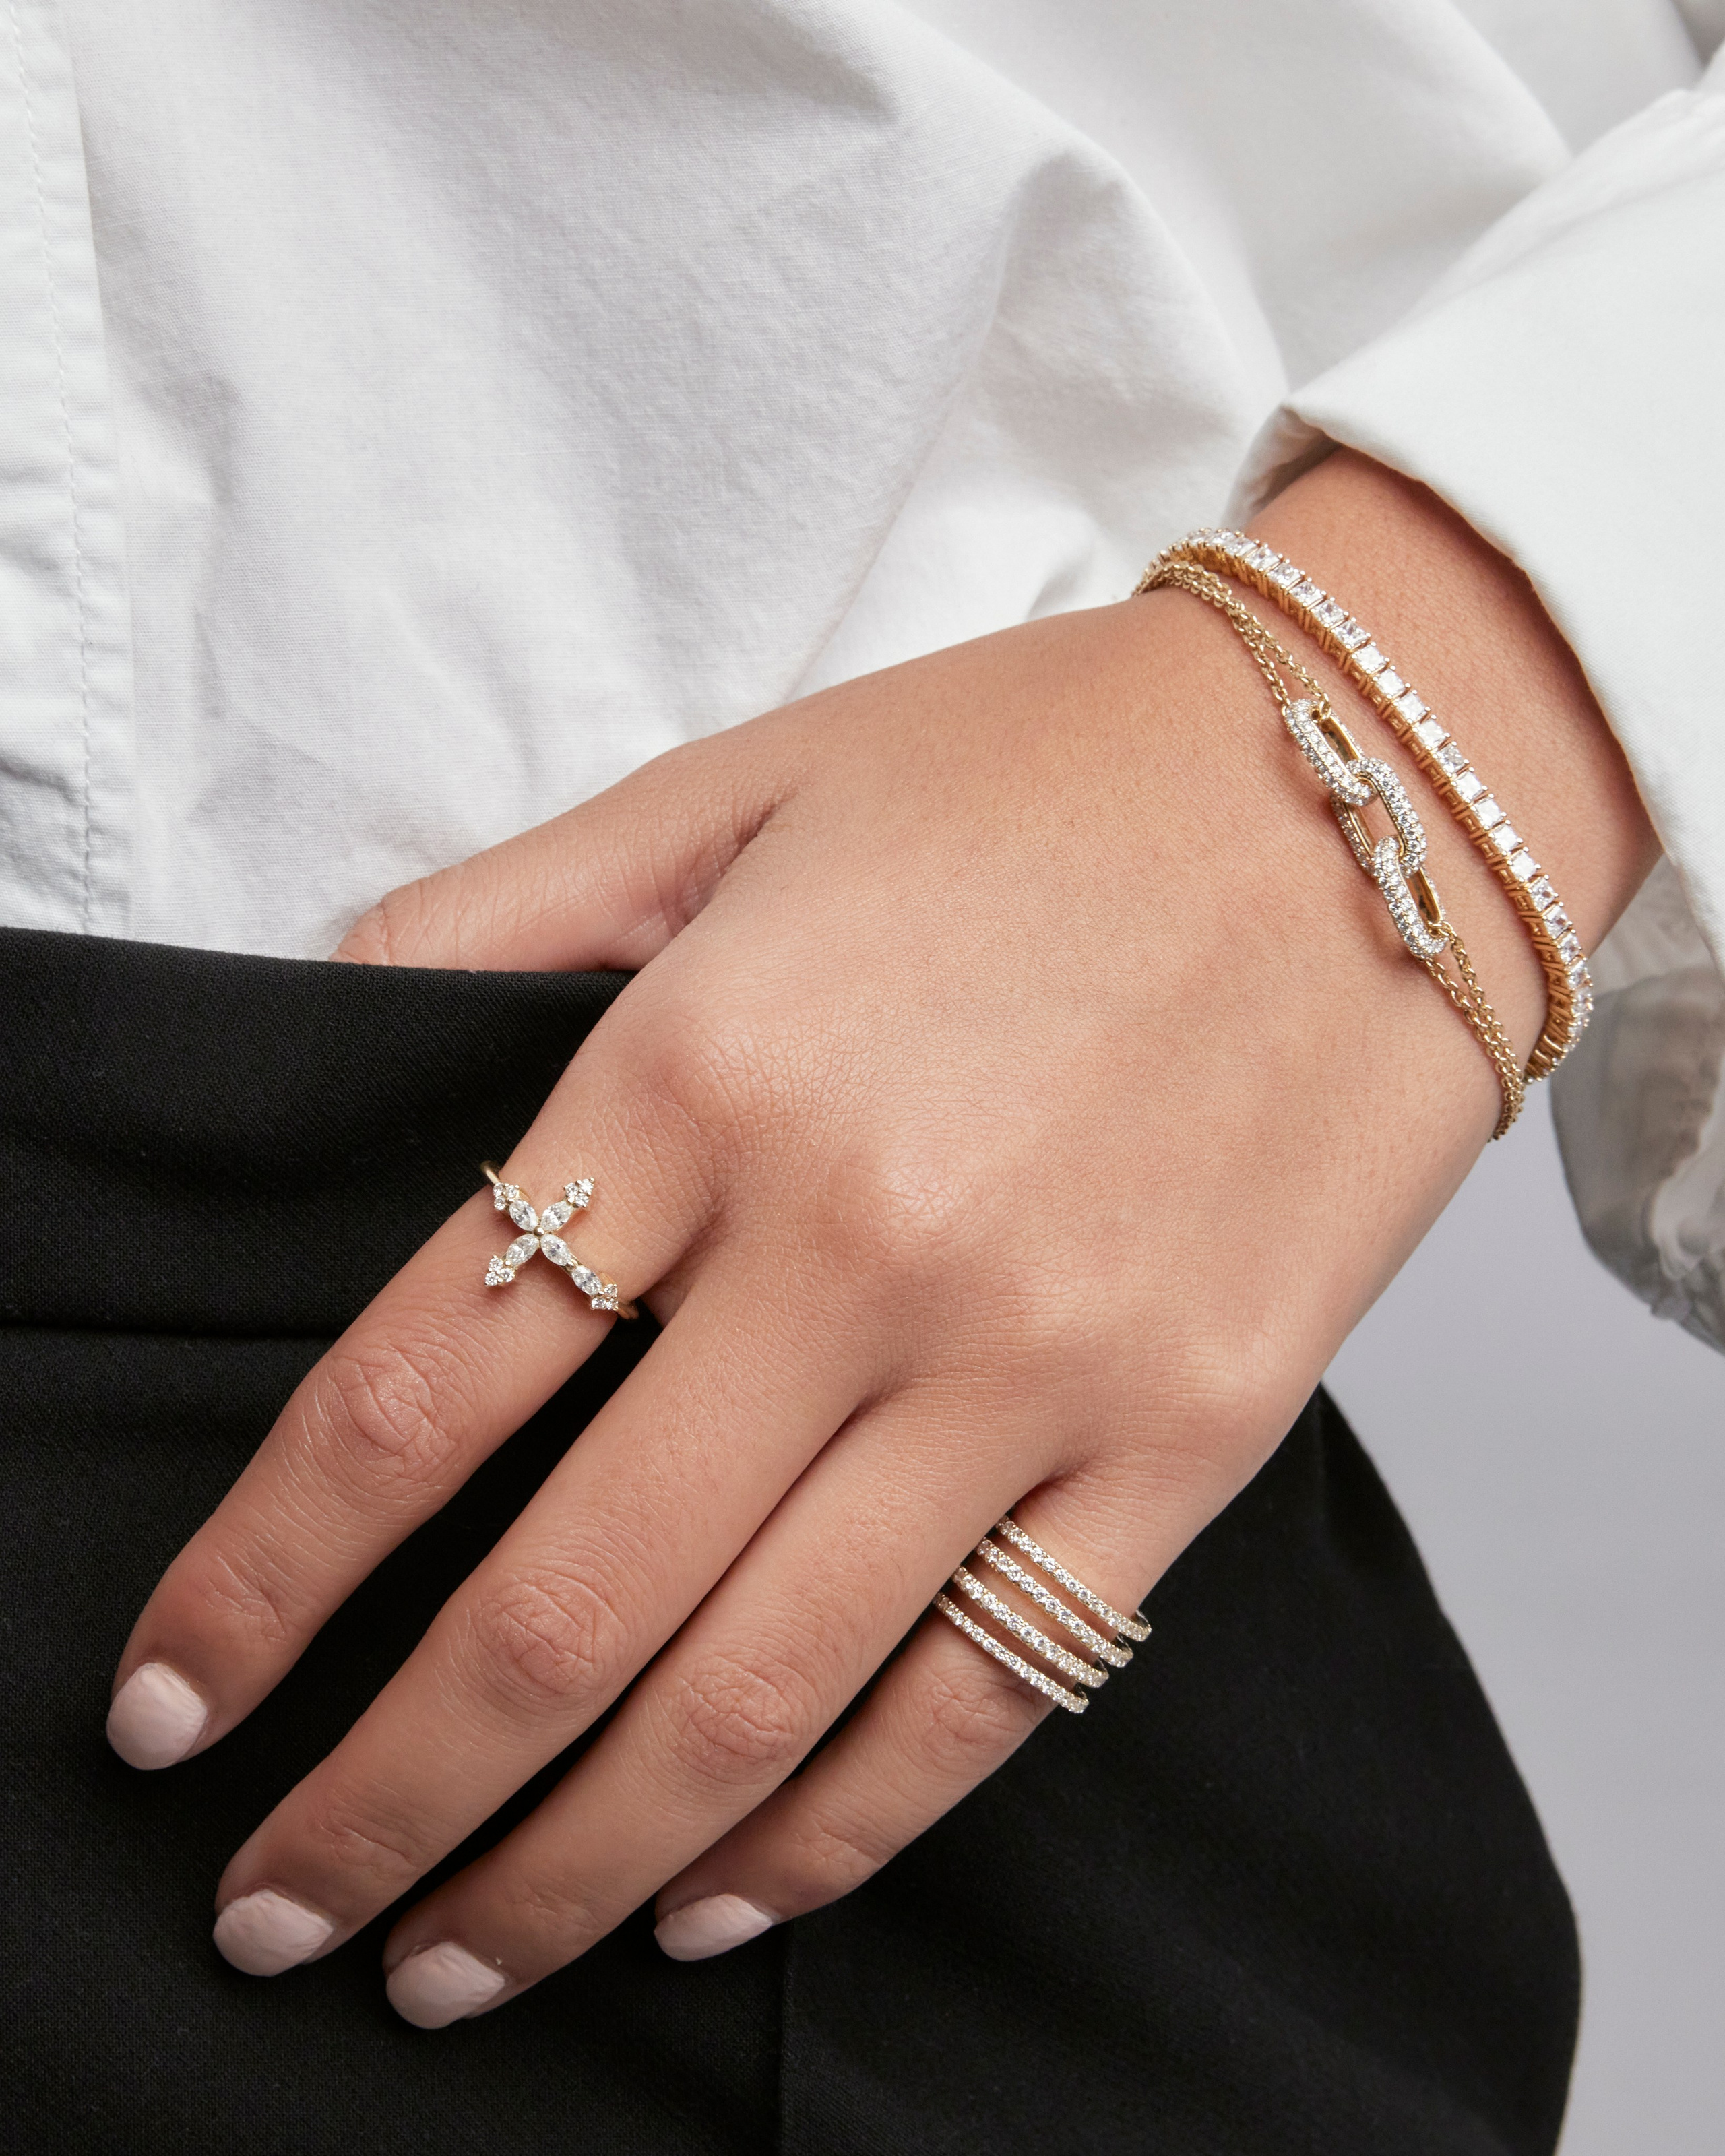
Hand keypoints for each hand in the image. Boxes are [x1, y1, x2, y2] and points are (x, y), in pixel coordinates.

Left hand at [106, 455, 1653, 2025]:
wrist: (1375, 775)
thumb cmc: (1043, 770)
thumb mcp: (735, 791)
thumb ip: (504, 916)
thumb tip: (326, 1025)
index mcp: (709, 1072)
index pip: (416, 1391)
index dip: (261, 1579)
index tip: (169, 1703)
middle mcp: (859, 1246)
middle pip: (560, 1607)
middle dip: (382, 1800)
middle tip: (273, 1913)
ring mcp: (1037, 1364)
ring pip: (757, 1700)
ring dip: (573, 1868)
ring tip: (454, 1963)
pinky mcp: (1187, 1436)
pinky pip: (984, 1696)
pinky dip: (834, 1833)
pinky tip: (719, 1896)